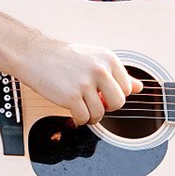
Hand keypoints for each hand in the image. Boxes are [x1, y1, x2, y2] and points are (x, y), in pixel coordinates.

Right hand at [17, 38, 142, 125]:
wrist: (35, 55)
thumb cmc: (63, 57)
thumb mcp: (94, 58)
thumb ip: (117, 73)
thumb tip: (139, 87)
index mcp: (108, 58)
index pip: (127, 88)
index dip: (115, 95)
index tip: (104, 94)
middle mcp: (99, 69)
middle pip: (118, 103)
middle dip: (107, 107)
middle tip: (95, 103)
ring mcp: (85, 83)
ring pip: (100, 113)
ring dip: (91, 116)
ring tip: (82, 108)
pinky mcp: (71, 96)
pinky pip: (84, 118)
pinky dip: (79, 120)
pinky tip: (73, 112)